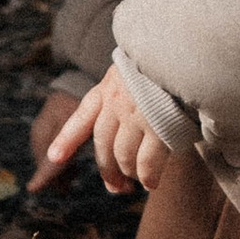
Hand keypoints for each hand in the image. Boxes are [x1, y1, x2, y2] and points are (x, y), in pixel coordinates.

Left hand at [29, 65, 167, 195]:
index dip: (67, 139)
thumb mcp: (135, 68)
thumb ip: (124, 89)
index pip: (82, 117)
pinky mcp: (160, 128)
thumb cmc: (165, 61)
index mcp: (108, 87)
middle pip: (103, 146)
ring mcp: (137, 116)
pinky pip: (147, 163)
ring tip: (137, 181)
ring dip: (129, 174)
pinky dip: (147, 177)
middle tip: (115, 187)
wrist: (185, 52)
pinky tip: (151, 182)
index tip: (54, 157)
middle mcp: (117, 103)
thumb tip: (122, 121)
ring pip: (123, 157)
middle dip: (107, 171)